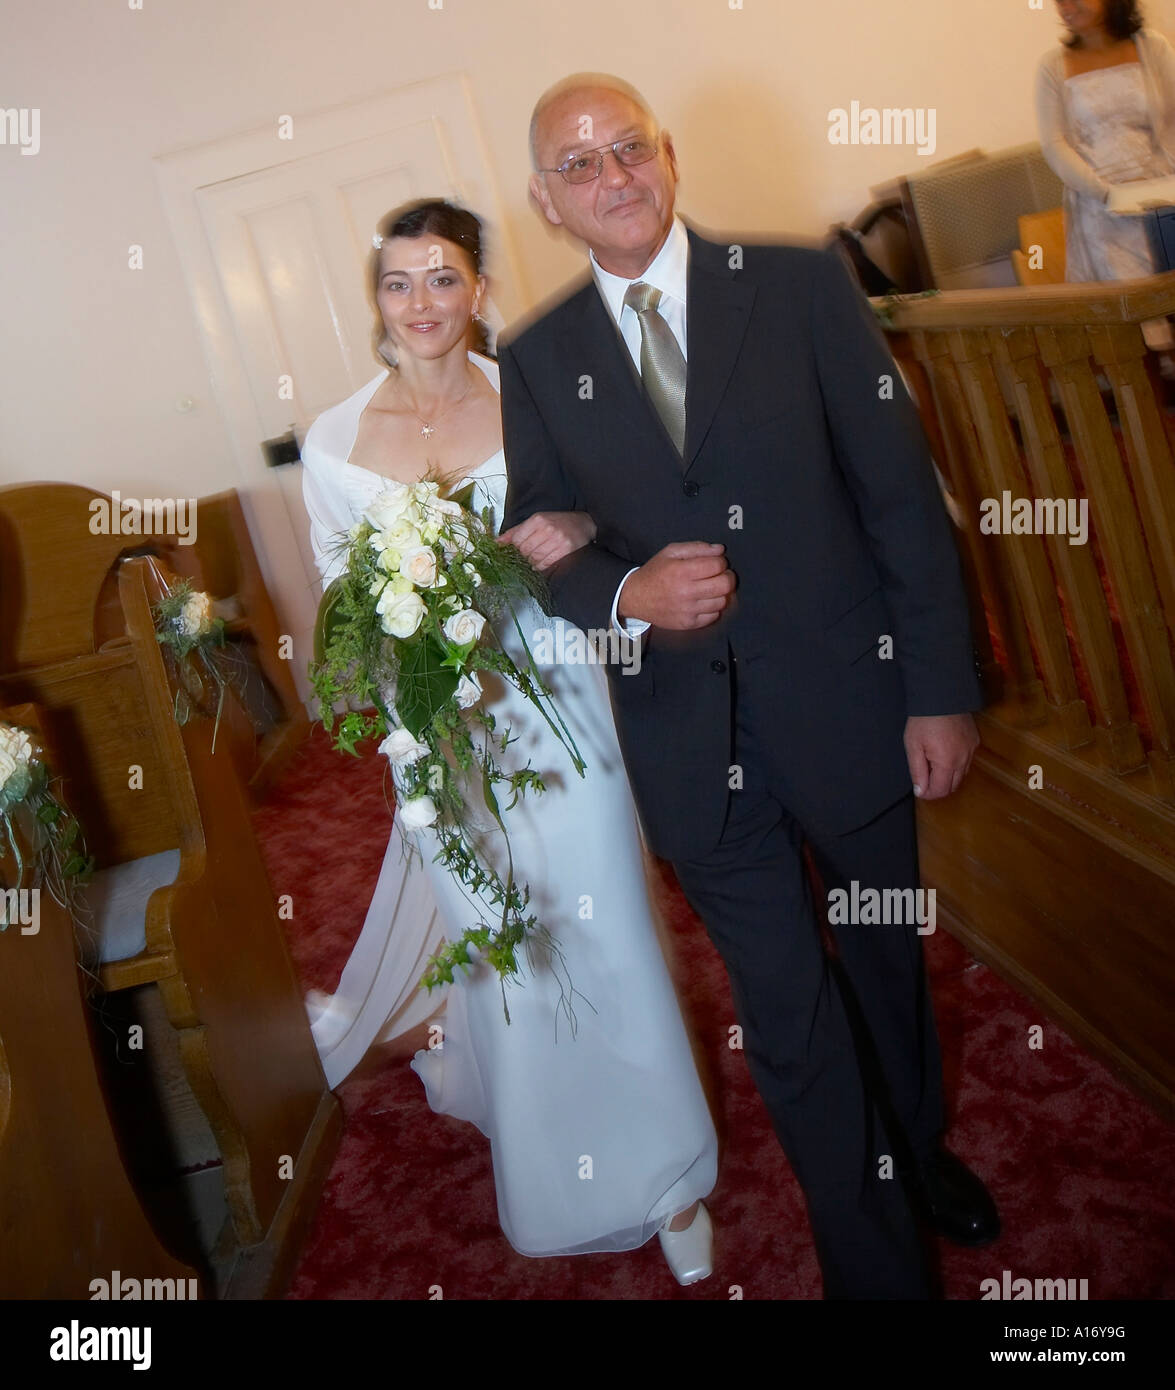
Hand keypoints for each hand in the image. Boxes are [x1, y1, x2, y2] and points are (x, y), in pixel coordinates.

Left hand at [497, 511, 596, 572]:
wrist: (584, 524)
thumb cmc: (560, 522)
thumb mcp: (537, 521)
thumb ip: (517, 531)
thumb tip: (498, 542)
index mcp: (538, 519)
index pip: (517, 539)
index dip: (516, 547)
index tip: (519, 548)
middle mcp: (547, 529)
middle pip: (525, 550)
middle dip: (525, 555)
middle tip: (530, 553)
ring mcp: (557, 540)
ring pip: (534, 559)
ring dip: (533, 562)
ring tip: (538, 556)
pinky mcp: (565, 551)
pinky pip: (546, 564)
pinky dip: (542, 566)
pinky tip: (544, 561)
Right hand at [618, 542, 734, 628]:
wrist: (635, 598)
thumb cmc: (654, 574)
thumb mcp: (671, 552)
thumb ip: (696, 548)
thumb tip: (719, 549)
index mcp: (682, 571)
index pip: (718, 565)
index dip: (721, 561)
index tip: (716, 562)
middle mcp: (686, 592)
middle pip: (725, 585)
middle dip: (727, 577)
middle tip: (720, 575)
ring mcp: (688, 610)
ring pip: (722, 601)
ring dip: (720, 594)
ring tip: (710, 589)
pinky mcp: (688, 623)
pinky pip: (714, 616)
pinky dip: (712, 608)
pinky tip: (703, 601)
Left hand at [903, 713, 978, 799]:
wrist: (941, 696)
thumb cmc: (924, 720)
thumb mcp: (913, 746)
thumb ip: (917, 771)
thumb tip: (920, 791)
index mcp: (947, 762)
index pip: (940, 790)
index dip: (928, 794)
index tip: (919, 790)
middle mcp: (963, 759)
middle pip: (953, 786)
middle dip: (938, 788)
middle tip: (925, 780)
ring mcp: (971, 750)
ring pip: (962, 775)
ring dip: (948, 777)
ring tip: (933, 766)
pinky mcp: (975, 742)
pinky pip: (967, 761)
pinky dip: (957, 765)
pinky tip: (945, 756)